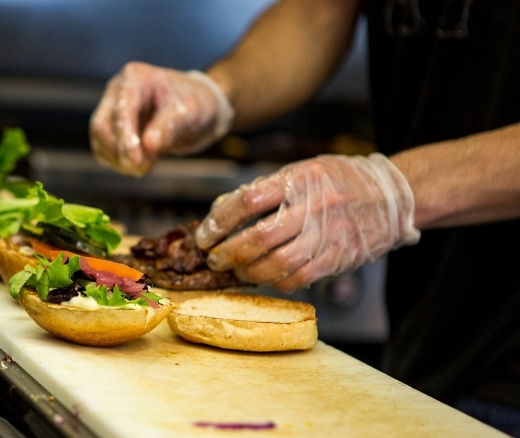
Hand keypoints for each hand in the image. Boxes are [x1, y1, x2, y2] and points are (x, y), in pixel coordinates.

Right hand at [89, 62, 234, 176]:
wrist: (194, 110)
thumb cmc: (193, 105)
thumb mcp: (190, 113)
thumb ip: (169, 127)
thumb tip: (148, 145)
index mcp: (135, 78)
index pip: (122, 109)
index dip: (125, 137)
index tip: (134, 160)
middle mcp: (117, 91)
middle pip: (101, 126)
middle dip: (121, 151)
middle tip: (145, 168)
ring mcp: (110, 110)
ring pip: (100, 141)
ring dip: (120, 160)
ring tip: (149, 164)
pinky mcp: (110, 130)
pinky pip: (104, 151)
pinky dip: (120, 163)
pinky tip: (143, 164)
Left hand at [194, 153, 420, 291]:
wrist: (393, 195)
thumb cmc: (338, 181)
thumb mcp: (301, 171)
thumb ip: (264, 190)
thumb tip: (222, 212)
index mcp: (299, 178)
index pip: (247, 201)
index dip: (219, 221)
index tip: (204, 234)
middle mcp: (314, 206)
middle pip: (259, 237)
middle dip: (228, 253)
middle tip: (214, 259)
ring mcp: (328, 234)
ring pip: (277, 264)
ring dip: (248, 272)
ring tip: (237, 270)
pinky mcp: (338, 258)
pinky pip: (298, 278)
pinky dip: (275, 281)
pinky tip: (266, 276)